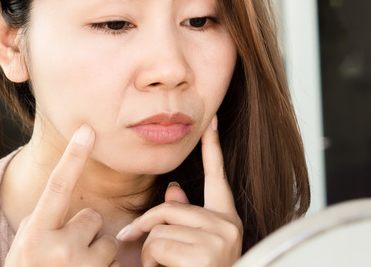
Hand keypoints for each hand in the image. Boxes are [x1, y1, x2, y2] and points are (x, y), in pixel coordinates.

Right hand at [5, 124, 119, 266]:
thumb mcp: (26, 251)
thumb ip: (43, 225)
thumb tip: (62, 200)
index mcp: (35, 234)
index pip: (58, 186)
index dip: (73, 156)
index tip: (87, 129)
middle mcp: (57, 248)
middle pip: (93, 218)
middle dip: (85, 235)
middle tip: (65, 259)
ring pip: (107, 243)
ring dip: (96, 257)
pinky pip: (115, 265)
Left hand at [117, 116, 242, 265]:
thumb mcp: (192, 249)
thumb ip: (185, 219)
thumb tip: (175, 189)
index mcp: (227, 221)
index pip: (218, 177)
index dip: (212, 147)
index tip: (210, 119)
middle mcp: (228, 226)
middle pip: (169, 207)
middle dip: (146, 230)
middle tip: (142, 252)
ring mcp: (220, 239)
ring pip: (159, 229)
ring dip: (149, 255)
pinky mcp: (207, 253)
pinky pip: (158, 246)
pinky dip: (151, 264)